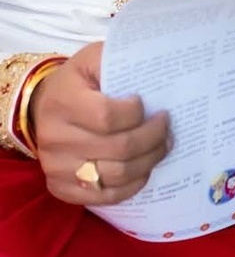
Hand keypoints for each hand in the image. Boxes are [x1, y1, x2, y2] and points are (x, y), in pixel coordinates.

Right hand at [30, 42, 169, 205]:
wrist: (45, 106)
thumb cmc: (80, 82)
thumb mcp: (95, 60)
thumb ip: (122, 60)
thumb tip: (163, 68)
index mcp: (63, 102)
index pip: (108, 116)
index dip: (136, 113)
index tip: (147, 104)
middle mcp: (55, 137)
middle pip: (119, 148)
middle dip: (154, 138)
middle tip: (168, 127)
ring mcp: (55, 166)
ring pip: (116, 175)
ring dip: (149, 161)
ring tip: (162, 146)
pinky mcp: (60, 187)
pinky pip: (104, 196)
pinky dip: (132, 185)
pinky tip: (144, 169)